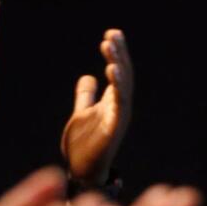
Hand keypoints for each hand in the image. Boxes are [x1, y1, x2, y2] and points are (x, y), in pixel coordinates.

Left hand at [61, 29, 133, 185]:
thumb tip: (87, 77)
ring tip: (111, 51)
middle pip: (124, 76)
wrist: (83, 171)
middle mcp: (120, 107)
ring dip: (119, 68)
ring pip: (123, 88)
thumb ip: (86, 95)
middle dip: (119, 55)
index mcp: (113, 101)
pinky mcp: (114, 129)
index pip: (118, 72)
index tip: (111, 34)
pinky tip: (112, 72)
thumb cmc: (85, 144)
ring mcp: (119, 118)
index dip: (117, 53)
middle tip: (112, 35)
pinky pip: (119, 105)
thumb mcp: (82, 112)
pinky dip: (118, 88)